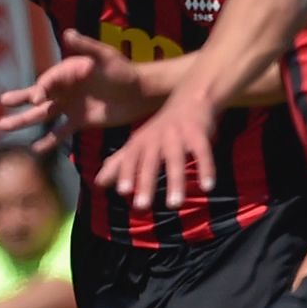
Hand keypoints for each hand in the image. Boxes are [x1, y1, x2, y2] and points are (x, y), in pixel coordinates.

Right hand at [0, 30, 151, 151]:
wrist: (140, 92)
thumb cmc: (123, 70)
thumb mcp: (104, 57)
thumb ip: (86, 47)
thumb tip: (68, 33)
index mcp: (68, 72)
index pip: (47, 81)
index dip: (40, 89)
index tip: (37, 99)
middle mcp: (65, 89)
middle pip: (37, 95)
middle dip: (18, 99)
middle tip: (1, 103)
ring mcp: (71, 106)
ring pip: (42, 115)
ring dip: (24, 120)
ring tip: (4, 127)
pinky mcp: (80, 121)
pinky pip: (60, 132)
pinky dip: (48, 140)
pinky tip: (35, 149)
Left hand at [95, 87, 217, 211]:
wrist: (190, 100)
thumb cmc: (159, 130)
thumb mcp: (137, 143)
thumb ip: (118, 164)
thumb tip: (98, 184)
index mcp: (140, 141)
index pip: (129, 159)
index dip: (125, 174)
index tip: (122, 192)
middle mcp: (156, 138)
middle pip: (150, 162)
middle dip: (145, 183)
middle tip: (141, 207)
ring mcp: (178, 135)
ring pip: (176, 160)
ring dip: (175, 183)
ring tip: (174, 205)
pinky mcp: (199, 134)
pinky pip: (203, 152)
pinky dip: (206, 169)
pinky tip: (208, 187)